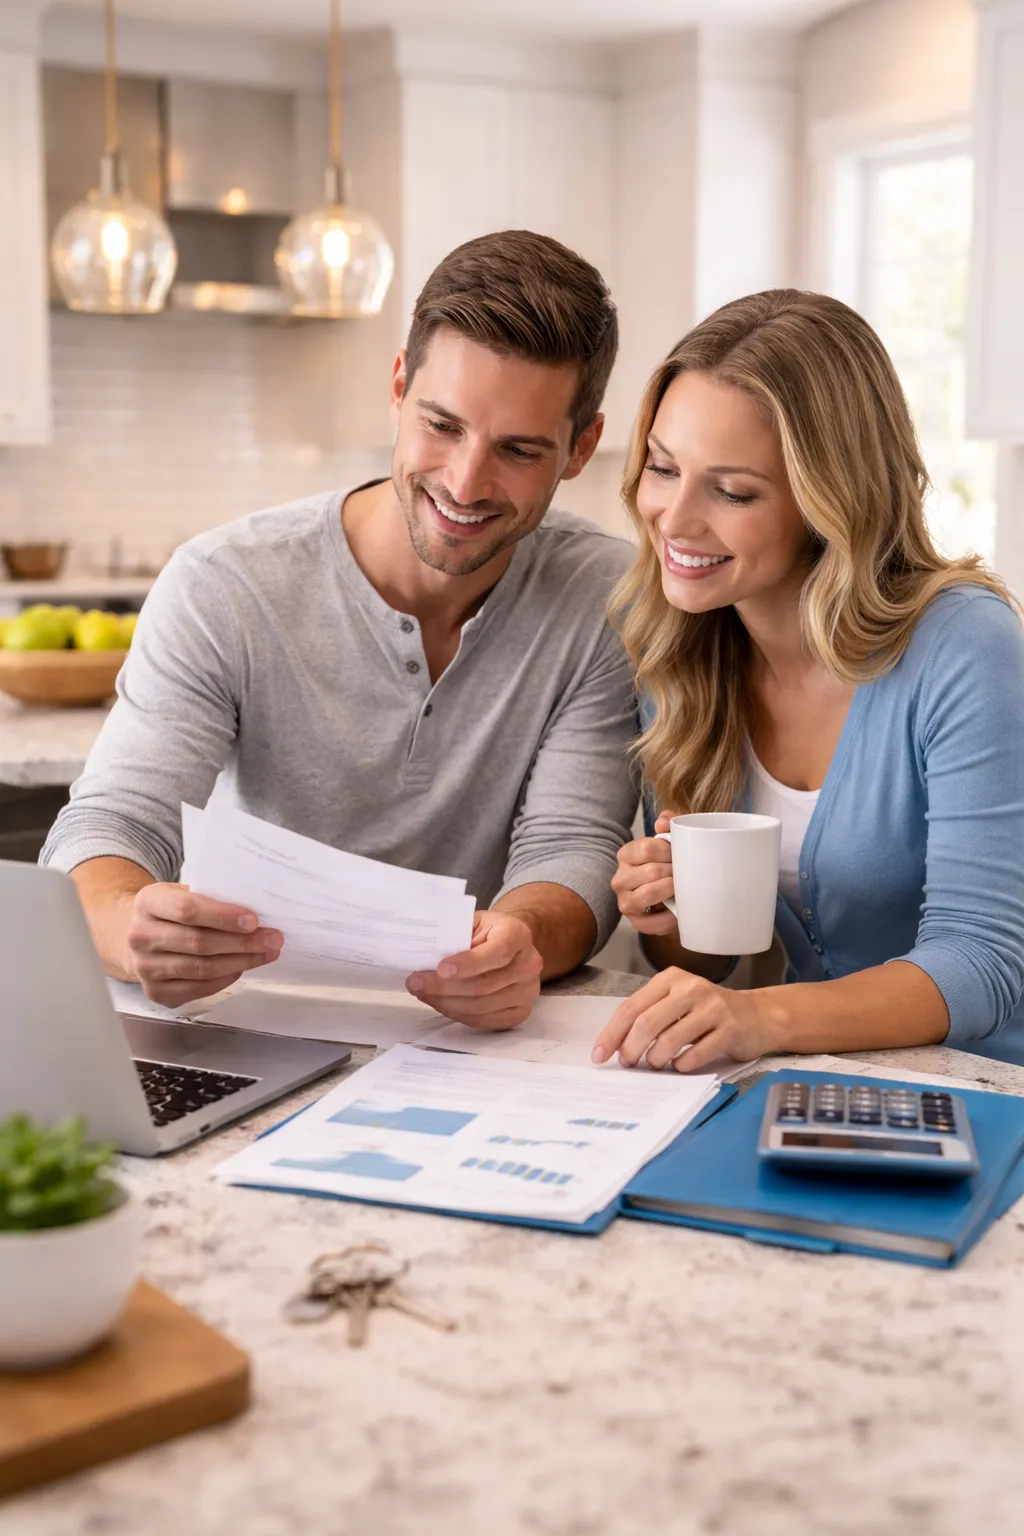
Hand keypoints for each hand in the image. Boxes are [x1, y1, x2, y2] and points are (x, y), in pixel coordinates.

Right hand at [126, 883, 283, 1007]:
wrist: (135, 936)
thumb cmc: (170, 911)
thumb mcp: (180, 892)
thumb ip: (210, 897)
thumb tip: (257, 908)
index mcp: (147, 902)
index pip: (187, 910)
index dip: (223, 916)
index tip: (254, 920)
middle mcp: (140, 936)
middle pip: (199, 942)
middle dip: (242, 942)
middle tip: (273, 939)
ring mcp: (145, 968)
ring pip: (202, 969)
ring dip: (240, 962)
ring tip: (266, 953)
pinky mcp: (156, 992)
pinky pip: (199, 988)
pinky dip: (226, 978)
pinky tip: (242, 967)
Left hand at [405, 909, 542, 1029]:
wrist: (511, 945)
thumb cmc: (487, 931)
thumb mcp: (473, 921)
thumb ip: (456, 935)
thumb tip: (424, 955)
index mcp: (518, 934)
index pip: (497, 952)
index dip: (468, 964)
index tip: (440, 969)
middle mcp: (529, 964)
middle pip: (485, 985)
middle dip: (444, 987)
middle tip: (415, 983)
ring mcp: (528, 991)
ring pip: (482, 1007)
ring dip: (446, 1003)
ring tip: (423, 993)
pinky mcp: (520, 1012)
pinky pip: (485, 1020)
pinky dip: (458, 1014)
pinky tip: (441, 1003)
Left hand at [591, 967, 778, 1072]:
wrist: (757, 1015)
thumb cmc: (708, 1012)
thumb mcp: (677, 1002)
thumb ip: (649, 1015)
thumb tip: (614, 1046)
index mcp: (671, 979)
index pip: (631, 1007)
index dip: (612, 1034)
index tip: (599, 1055)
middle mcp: (690, 988)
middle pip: (646, 1023)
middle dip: (630, 1049)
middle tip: (627, 1064)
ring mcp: (712, 1007)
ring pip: (669, 1041)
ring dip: (655, 1060)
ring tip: (655, 1064)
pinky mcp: (729, 1029)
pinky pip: (694, 1055)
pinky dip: (681, 1066)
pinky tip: (680, 1065)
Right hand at [611, 810, 677, 935]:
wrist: (673, 897)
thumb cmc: (671, 865)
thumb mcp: (672, 840)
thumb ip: (669, 823)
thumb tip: (662, 822)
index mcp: (626, 855)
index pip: (647, 848)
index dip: (670, 851)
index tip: (681, 855)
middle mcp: (620, 878)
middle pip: (651, 871)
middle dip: (675, 872)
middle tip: (687, 873)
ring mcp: (625, 901)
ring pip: (649, 893)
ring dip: (672, 890)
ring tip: (682, 888)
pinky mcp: (635, 922)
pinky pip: (653, 921)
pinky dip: (670, 917)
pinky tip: (678, 911)